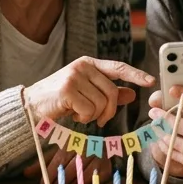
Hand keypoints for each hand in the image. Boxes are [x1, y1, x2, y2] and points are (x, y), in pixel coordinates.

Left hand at [23, 147, 100, 183]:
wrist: (101, 140)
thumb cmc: (74, 147)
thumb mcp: (58, 150)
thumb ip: (43, 161)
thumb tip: (25, 174)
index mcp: (71, 141)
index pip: (58, 161)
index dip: (50, 174)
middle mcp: (85, 149)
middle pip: (68, 171)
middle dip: (58, 182)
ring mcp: (97, 158)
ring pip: (80, 178)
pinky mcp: (106, 168)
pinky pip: (93, 182)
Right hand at [24, 57, 154, 127]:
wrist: (31, 105)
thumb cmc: (59, 100)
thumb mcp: (86, 93)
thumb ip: (108, 93)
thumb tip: (132, 94)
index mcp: (89, 64)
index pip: (118, 67)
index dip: (135, 75)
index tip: (150, 82)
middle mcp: (83, 66)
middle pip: (111, 92)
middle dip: (108, 111)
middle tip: (97, 120)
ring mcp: (75, 76)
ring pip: (101, 103)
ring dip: (92, 116)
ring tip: (78, 113)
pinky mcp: (67, 89)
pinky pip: (89, 110)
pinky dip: (83, 118)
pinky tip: (71, 114)